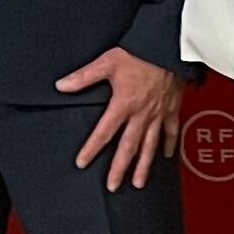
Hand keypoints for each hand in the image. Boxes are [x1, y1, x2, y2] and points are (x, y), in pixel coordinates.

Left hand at [55, 47, 184, 190]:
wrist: (170, 47)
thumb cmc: (141, 53)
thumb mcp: (108, 63)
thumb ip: (84, 77)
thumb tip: (61, 86)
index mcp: (124, 104)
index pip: (104, 132)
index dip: (92, 148)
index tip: (82, 162)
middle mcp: (141, 114)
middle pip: (128, 147)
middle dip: (120, 168)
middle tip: (113, 186)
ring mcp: (158, 114)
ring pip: (150, 146)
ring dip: (144, 166)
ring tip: (138, 182)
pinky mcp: (171, 109)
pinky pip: (171, 132)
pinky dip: (170, 145)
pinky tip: (166, 156)